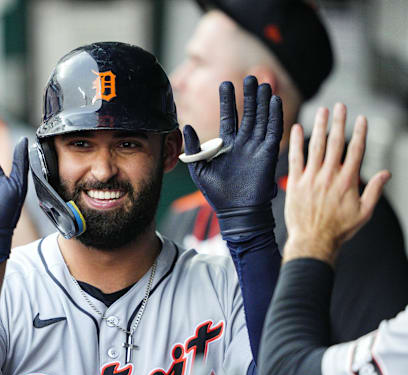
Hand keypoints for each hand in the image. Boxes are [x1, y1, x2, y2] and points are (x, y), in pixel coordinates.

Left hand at [183, 76, 282, 210]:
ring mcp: (256, 147)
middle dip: (248, 96)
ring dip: (262, 101)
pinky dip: (274, 116)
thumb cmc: (216, 193)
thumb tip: (185, 125)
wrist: (235, 211)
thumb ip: (194, 146)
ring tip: (262, 83)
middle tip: (248, 77)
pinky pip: (273, 131)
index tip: (226, 83)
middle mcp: (243, 143)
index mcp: (226, 145)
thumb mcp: (199, 168)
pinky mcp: (268, 154)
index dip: (227, 101)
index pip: (228, 117)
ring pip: (261, 119)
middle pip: (247, 113)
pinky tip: (273, 101)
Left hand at [283, 104, 389, 263]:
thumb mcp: (364, 212)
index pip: (356, 150)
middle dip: (338, 122)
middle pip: (335, 142)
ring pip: (316, 146)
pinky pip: (295, 158)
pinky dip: (296, 142)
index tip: (361, 118)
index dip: (359, 132)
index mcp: (348, 181)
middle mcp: (330, 175)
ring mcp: (311, 178)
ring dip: (319, 126)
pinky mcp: (295, 182)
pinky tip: (296, 128)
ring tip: (322, 110)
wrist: (313, 241)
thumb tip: (387, 173)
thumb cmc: (339, 229)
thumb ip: (374, 190)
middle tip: (340, 106)